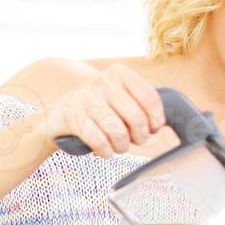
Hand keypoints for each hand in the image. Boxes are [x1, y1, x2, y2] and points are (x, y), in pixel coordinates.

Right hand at [42, 62, 164, 157]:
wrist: (57, 115)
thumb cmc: (97, 110)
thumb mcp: (119, 98)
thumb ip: (141, 104)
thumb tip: (167, 122)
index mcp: (119, 73)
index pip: (150, 98)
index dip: (156, 120)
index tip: (153, 129)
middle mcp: (103, 81)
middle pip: (136, 118)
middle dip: (140, 137)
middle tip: (136, 141)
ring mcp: (85, 97)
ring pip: (118, 132)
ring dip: (121, 146)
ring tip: (118, 146)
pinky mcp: (71, 114)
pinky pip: (99, 141)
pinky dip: (106, 151)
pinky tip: (104, 150)